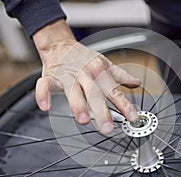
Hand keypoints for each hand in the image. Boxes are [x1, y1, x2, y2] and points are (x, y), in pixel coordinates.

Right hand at [33, 19, 139, 133]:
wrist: (61, 45)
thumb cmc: (84, 58)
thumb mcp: (105, 64)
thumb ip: (121, 76)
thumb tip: (136, 83)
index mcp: (100, 71)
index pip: (114, 91)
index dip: (124, 105)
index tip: (132, 117)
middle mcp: (85, 74)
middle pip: (94, 93)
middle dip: (101, 111)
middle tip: (107, 127)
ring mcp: (67, 75)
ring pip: (73, 91)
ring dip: (78, 105)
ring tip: (83, 120)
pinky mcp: (51, 77)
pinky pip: (45, 86)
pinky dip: (43, 95)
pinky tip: (46, 107)